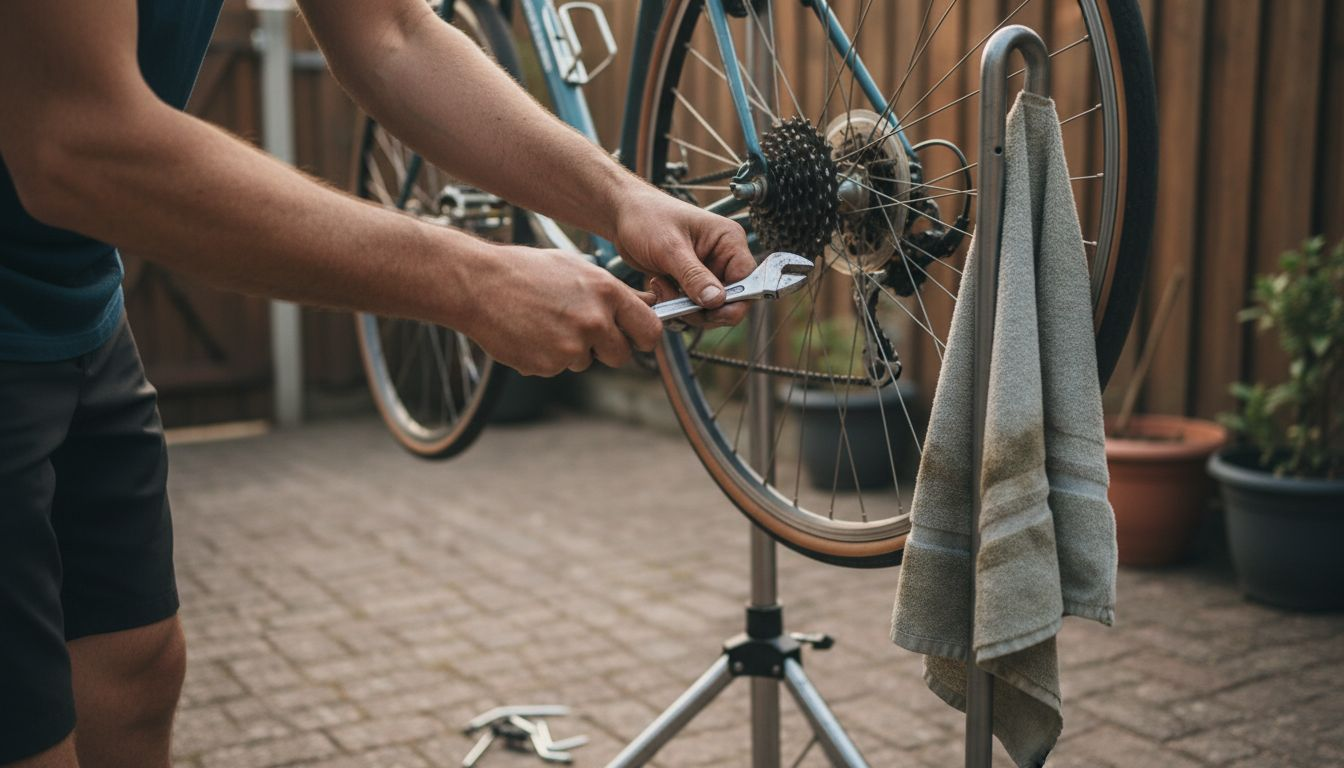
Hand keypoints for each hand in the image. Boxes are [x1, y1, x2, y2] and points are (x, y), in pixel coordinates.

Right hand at [460, 244, 662, 376]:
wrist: (479, 285)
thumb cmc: (527, 271)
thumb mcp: (578, 268)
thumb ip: (615, 292)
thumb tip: (648, 305)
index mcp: (607, 293)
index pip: (650, 330)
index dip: (644, 337)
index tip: (637, 338)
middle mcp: (594, 321)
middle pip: (622, 356)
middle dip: (607, 349)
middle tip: (583, 332)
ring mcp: (571, 346)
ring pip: (586, 361)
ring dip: (572, 350)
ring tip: (545, 322)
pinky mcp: (548, 365)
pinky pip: (558, 368)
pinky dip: (547, 356)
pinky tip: (530, 333)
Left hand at [610, 185, 754, 326]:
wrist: (622, 214)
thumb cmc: (646, 218)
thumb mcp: (670, 248)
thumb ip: (694, 276)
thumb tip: (717, 302)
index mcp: (729, 241)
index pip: (748, 281)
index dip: (732, 302)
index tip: (705, 310)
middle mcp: (724, 257)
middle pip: (731, 301)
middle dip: (703, 310)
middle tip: (675, 301)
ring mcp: (708, 271)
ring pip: (710, 308)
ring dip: (686, 308)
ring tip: (661, 287)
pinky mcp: (691, 281)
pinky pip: (693, 306)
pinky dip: (676, 306)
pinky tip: (658, 287)